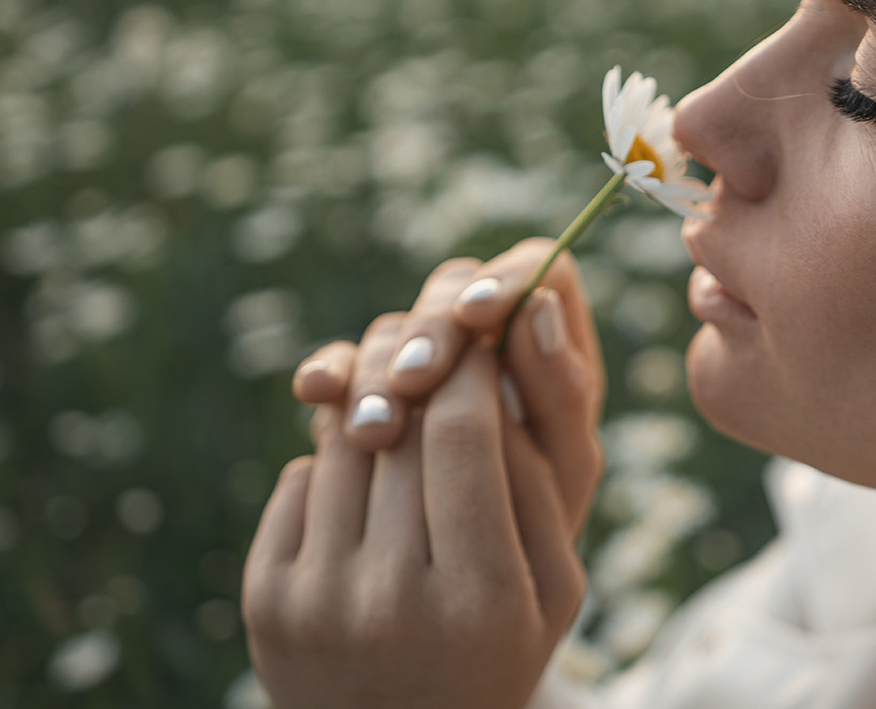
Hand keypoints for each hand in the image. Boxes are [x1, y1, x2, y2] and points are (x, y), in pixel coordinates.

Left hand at [243, 321, 586, 708]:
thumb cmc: (494, 651)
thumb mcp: (554, 589)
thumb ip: (539, 484)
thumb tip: (499, 370)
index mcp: (481, 600)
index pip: (466, 433)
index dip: (475, 365)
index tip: (486, 337)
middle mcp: (391, 602)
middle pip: (403, 427)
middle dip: (428, 372)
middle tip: (446, 350)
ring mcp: (317, 601)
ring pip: (345, 440)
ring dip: (380, 408)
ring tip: (411, 421)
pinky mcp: (265, 598)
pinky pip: (303, 477)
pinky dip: (338, 464)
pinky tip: (367, 494)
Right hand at [292, 238, 605, 534]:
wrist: (459, 609)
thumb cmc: (536, 543)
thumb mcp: (560, 475)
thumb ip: (560, 394)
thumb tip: (538, 304)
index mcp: (556, 345)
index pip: (542, 266)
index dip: (506, 278)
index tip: (478, 314)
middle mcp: (488, 338)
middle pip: (453, 289)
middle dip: (429, 333)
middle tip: (415, 381)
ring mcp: (424, 364)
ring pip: (394, 328)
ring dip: (378, 364)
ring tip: (375, 427)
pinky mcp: (369, 392)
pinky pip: (342, 364)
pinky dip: (330, 372)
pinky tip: (314, 392)